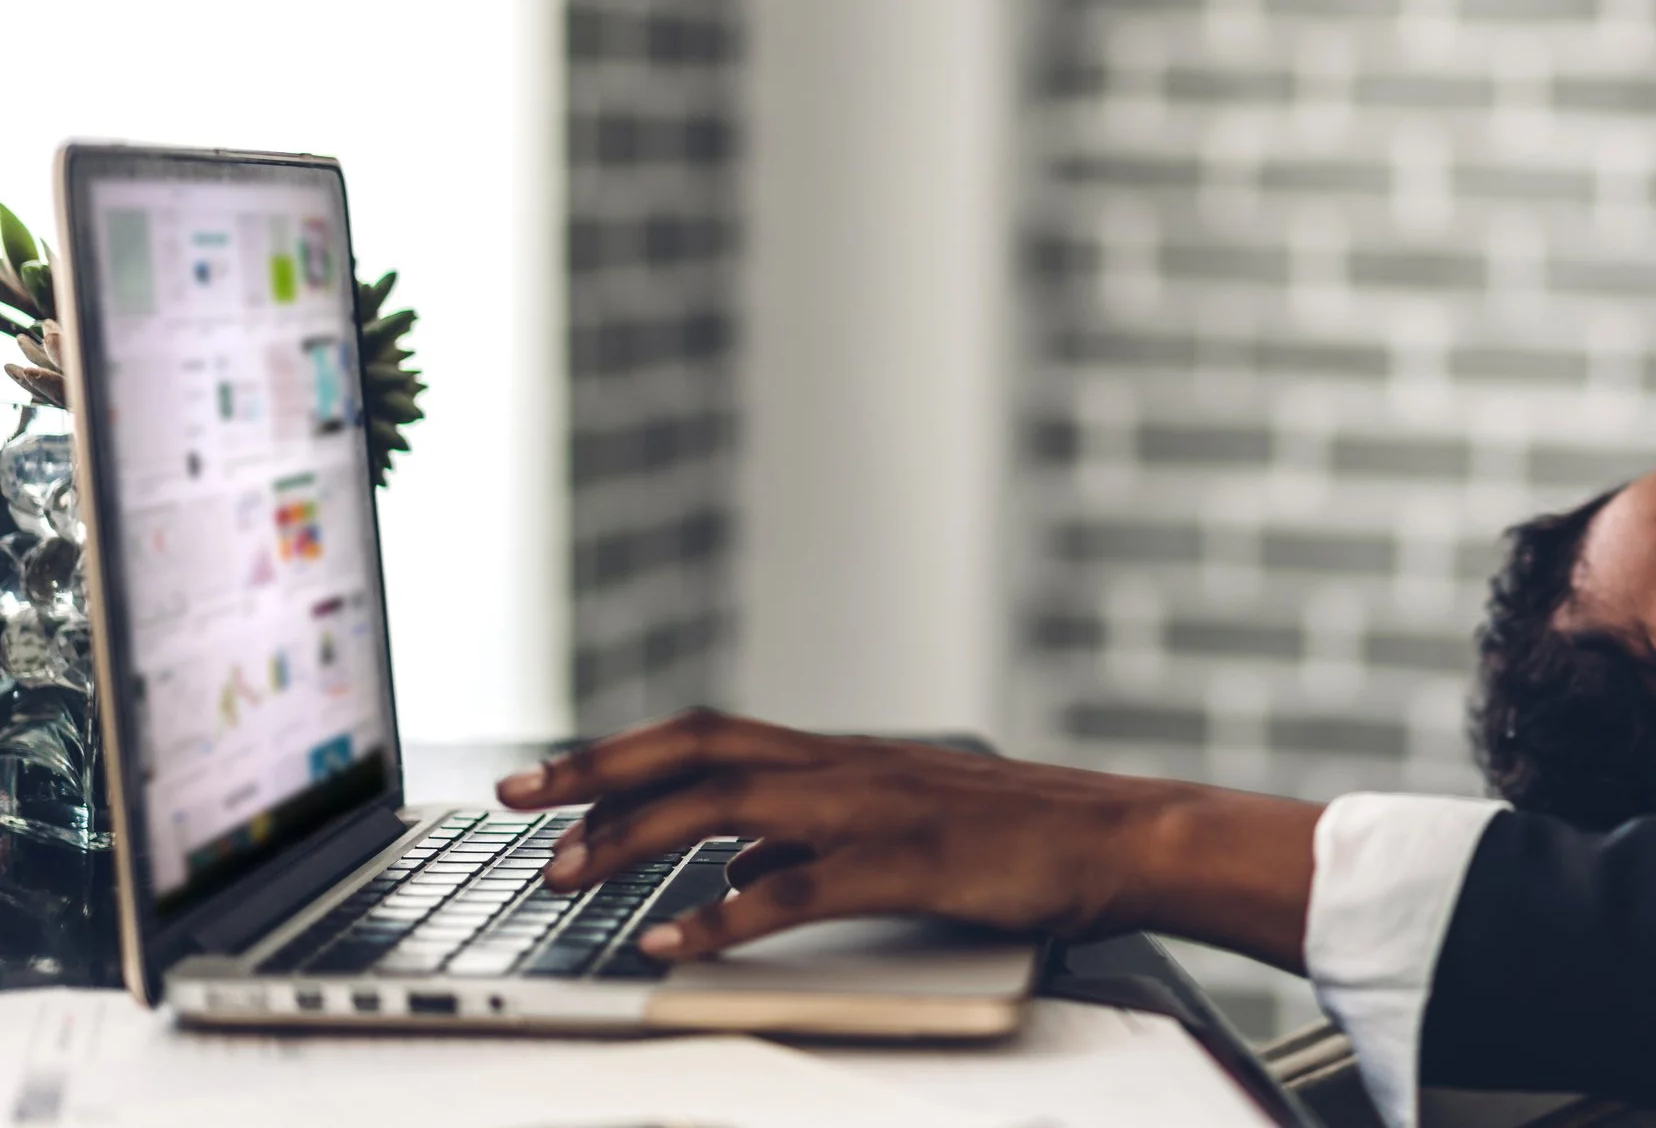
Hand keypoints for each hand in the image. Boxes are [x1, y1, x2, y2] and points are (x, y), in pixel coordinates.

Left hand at [495, 710, 1321, 967]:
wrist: (1119, 836)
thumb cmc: (1016, 837)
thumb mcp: (898, 824)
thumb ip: (808, 840)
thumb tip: (729, 870)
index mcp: (838, 757)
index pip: (705, 734)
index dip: (616, 750)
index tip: (542, 775)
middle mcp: (843, 766)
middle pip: (696, 748)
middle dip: (596, 772)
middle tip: (515, 801)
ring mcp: (872, 810)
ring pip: (728, 804)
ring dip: (637, 836)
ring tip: (568, 872)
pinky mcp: (904, 865)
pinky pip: (795, 888)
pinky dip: (725, 915)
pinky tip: (676, 943)